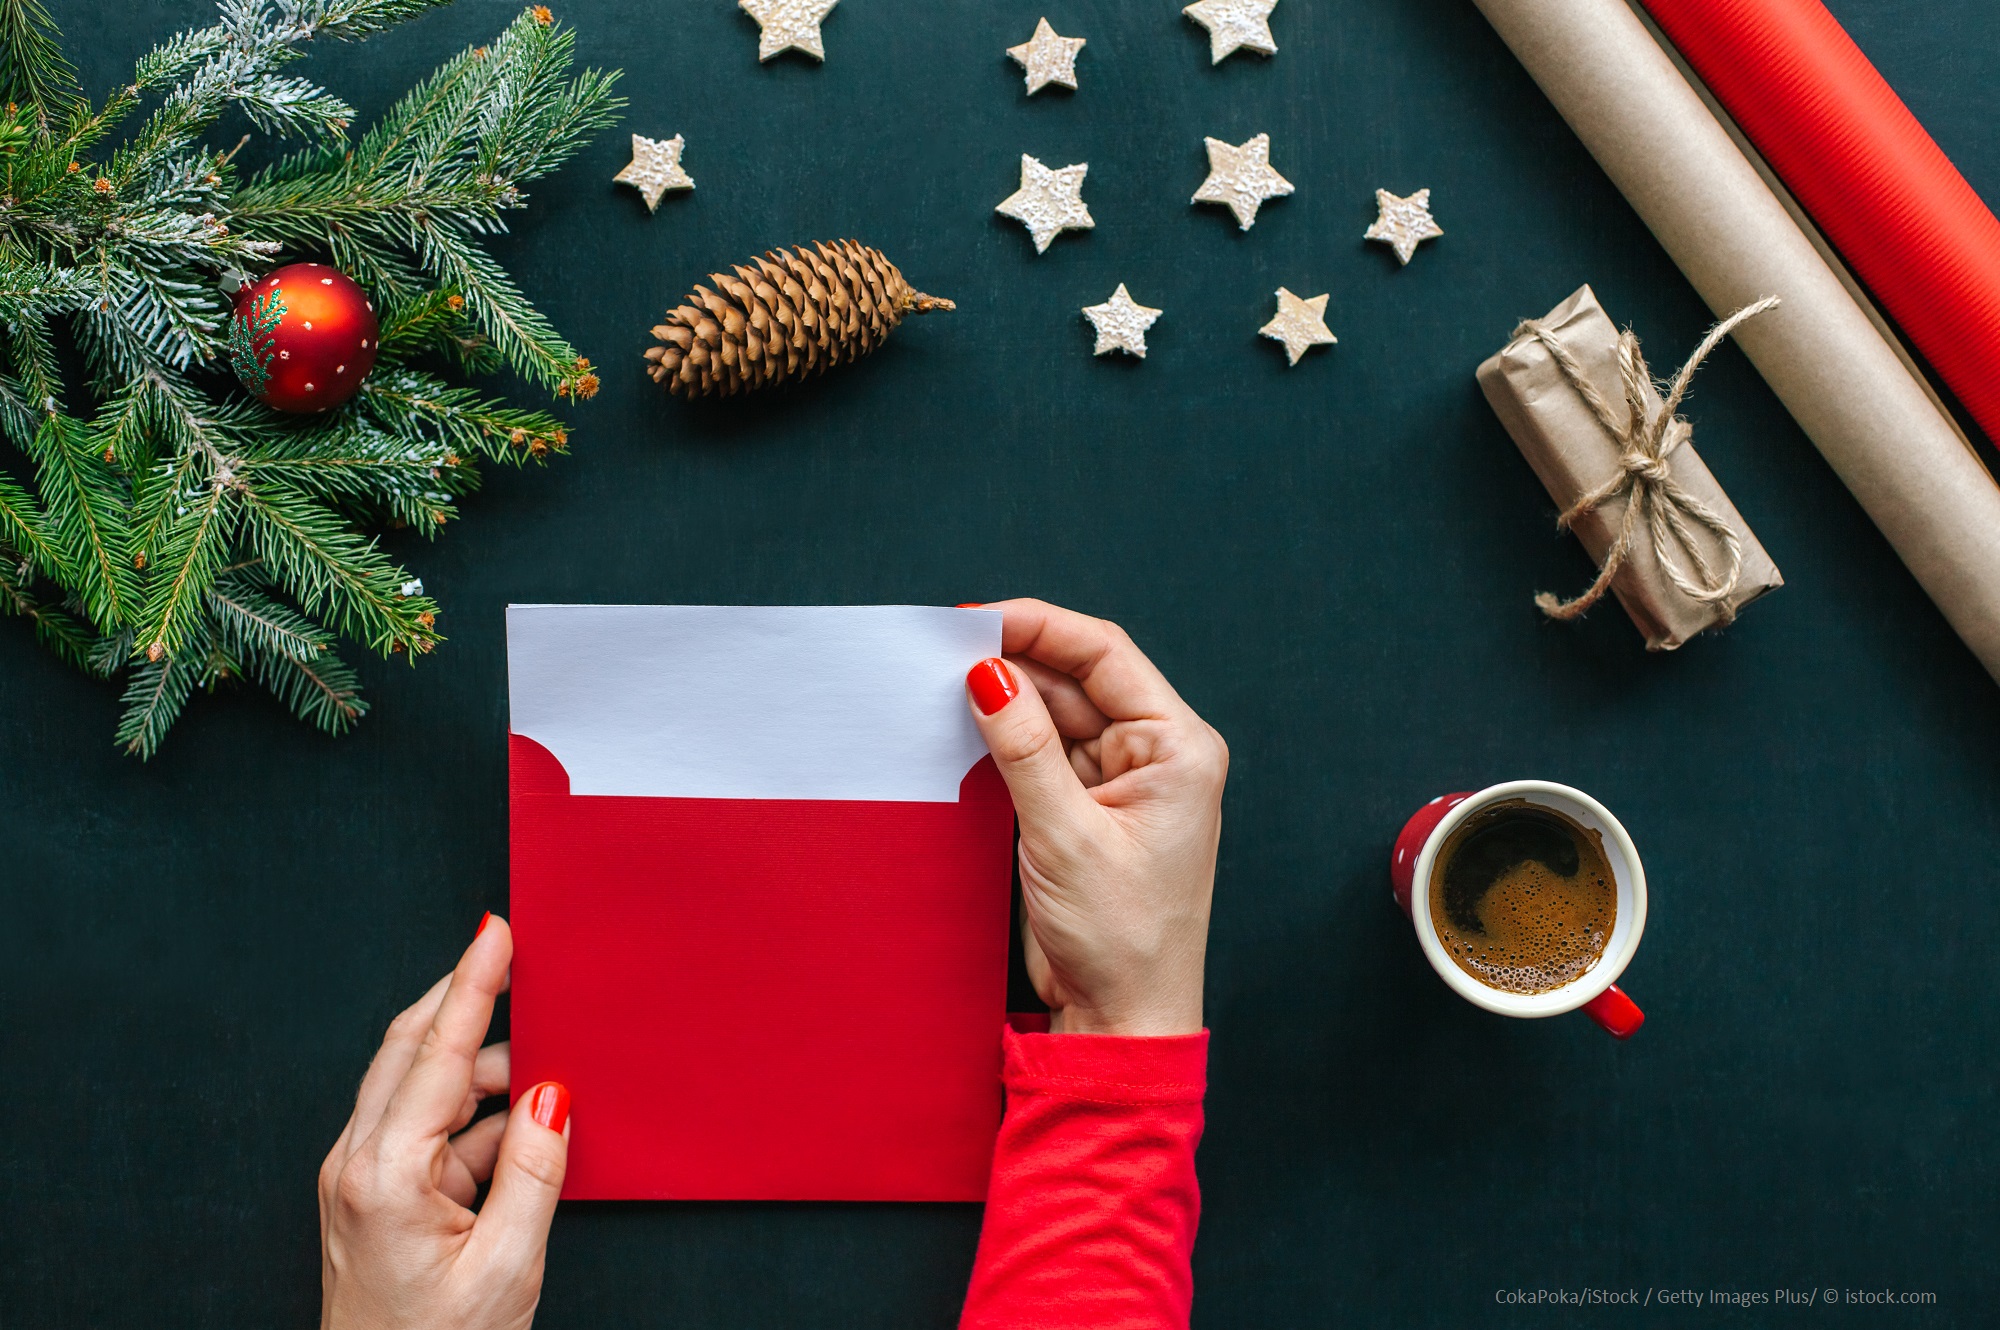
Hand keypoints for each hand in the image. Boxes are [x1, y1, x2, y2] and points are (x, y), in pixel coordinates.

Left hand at [319, 916, 569, 1329]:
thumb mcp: (505, 1267)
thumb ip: (533, 1172)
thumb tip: (551, 1092)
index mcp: (384, 1175)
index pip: (436, 1053)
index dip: (472, 985)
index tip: (496, 931)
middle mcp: (358, 1163)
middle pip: (412, 1049)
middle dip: (467, 1000)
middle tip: (517, 957)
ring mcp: (360, 1178)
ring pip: (421, 1085)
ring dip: (481, 1068)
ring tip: (546, 1071)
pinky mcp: (374, 1195)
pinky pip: (428, 1127)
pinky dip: (475, 1114)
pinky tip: (521, 1125)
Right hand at [964, 599, 1227, 1036]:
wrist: (1122, 1023)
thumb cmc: (1122, 940)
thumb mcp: (1065, 835)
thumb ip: (1024, 749)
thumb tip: (987, 673)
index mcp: (1177, 747)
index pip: (1106, 655)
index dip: (1041, 626)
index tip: (977, 618)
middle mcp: (1154, 755)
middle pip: (1076, 679)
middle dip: (1013, 662)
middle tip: (940, 651)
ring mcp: (1118, 783)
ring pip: (1052, 716)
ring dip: (1003, 702)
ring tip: (939, 686)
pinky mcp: (1084, 811)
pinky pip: (1040, 756)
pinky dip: (1002, 743)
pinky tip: (960, 730)